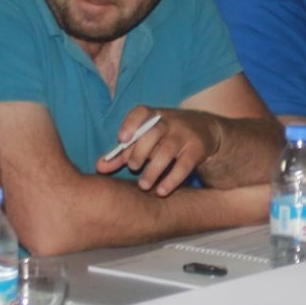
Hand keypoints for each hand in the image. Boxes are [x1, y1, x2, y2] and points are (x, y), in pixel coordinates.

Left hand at [95, 106, 222, 196]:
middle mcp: (170, 122)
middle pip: (152, 133)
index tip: (122, 139)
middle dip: (140, 152)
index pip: (141, 112)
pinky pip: (184, 165)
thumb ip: (123, 154)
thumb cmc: (166, 137)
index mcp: (154, 115)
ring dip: (153, 170)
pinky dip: (172, 179)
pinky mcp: (197, 149)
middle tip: (133, 168)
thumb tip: (99, 167)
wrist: (206, 131)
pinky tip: (162, 191)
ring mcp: (185, 134)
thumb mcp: (147, 140)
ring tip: (144, 186)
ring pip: (166, 151)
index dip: (130, 124)